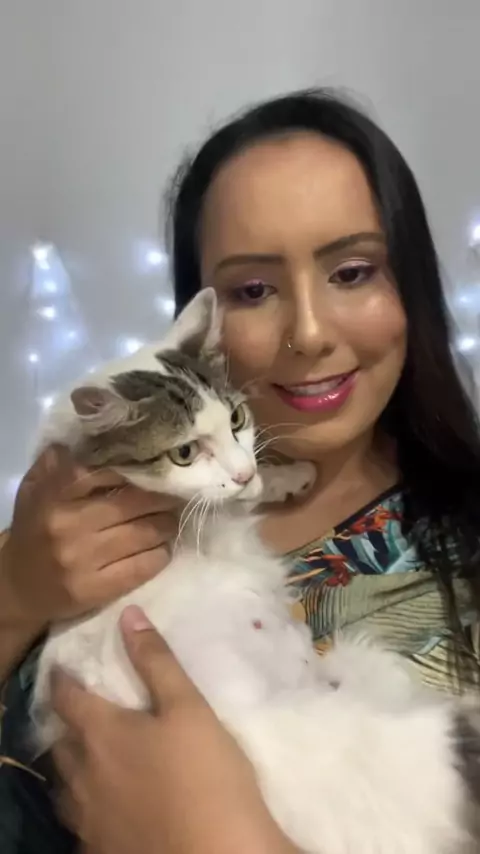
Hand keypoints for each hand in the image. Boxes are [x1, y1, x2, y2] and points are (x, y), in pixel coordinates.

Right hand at [2, 445, 177, 629]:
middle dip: (163, 497)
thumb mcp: (37, 488)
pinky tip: (162, 546)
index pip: (109, 471)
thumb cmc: (35, 528)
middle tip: (176, 494)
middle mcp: (69, 525)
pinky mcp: (95, 590)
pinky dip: (161, 553)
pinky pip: (144, 566)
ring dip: (167, 524)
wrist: (18, 587)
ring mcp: (82, 561)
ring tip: (171, 518)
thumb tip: (96, 435)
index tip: (161, 466)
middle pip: (134, 503)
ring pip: (145, 534)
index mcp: (55, 495)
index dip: (140, 469)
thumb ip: (61, 461)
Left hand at [52, 606, 298, 853]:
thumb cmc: (205, 774)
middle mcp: (83, 776)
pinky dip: (86, 800)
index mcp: (100, 735)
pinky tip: (106, 801)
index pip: (67, 697)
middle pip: (60, 741)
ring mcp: (88, 818)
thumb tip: (129, 615)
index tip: (64, 665)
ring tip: (90, 752)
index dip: (63, 677)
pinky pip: (80, 819)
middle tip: (80, 706)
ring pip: (66, 784)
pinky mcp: (101, 848)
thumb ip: (156, 661)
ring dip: (72, 762)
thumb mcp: (188, 708)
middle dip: (66, 720)